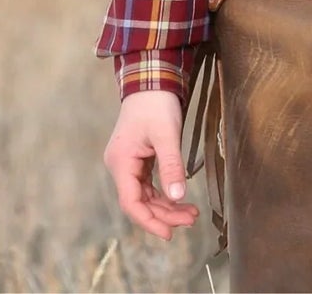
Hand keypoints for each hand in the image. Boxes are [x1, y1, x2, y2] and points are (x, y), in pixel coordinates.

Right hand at [103, 89, 200, 239]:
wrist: (152, 78)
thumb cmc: (156, 103)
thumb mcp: (166, 134)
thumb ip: (172, 166)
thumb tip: (178, 197)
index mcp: (121, 162)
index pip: (131, 202)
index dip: (149, 221)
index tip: (170, 233)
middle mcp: (120, 165)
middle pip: (140, 202)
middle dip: (164, 214)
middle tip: (190, 220)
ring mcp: (128, 162)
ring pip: (145, 195)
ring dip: (166, 206)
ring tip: (191, 214)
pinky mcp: (138, 158)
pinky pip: (149, 184)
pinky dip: (164, 193)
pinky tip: (180, 199)